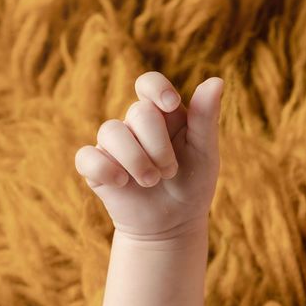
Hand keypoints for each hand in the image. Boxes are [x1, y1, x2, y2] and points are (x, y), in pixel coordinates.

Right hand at [75, 72, 223, 239]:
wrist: (174, 224)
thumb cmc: (192, 184)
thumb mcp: (205, 152)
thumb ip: (206, 118)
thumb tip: (217, 80)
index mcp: (163, 114)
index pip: (149, 82)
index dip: (156, 88)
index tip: (171, 105)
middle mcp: (135, 124)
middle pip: (138, 112)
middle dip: (159, 146)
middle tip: (170, 171)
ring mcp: (112, 145)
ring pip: (110, 131)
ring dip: (137, 160)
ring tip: (153, 181)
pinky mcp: (95, 166)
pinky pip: (87, 156)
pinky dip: (106, 169)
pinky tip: (123, 183)